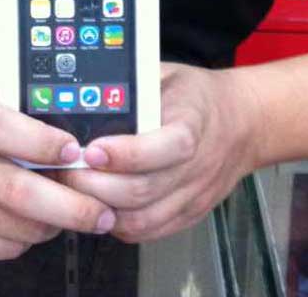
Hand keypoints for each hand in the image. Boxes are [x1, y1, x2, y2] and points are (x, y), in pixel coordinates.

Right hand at [0, 79, 115, 259]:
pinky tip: (33, 221)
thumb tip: (78, 116)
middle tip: (103, 213)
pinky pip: (3, 248)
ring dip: (54, 224)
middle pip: (17, 191)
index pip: (0, 129)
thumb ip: (20, 99)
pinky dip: (29, 238)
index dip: (42, 142)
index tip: (77, 151)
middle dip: (71, 207)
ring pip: (17, 227)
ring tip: (70, 212)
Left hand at [58, 64, 259, 242]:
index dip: (126, 154)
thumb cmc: (195, 96)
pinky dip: (116, 224)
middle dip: (95, 184)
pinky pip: (148, 232)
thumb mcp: (167, 74)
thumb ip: (133, 84)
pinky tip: (99, 205)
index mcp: (194, 123)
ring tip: (74, 190)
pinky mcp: (188, 215)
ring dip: (100, 207)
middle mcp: (198, 166)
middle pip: (144, 190)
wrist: (241, 123)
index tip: (91, 150)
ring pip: (141, 218)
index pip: (167, 147)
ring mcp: (194, 195)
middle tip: (66, 170)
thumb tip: (86, 93)